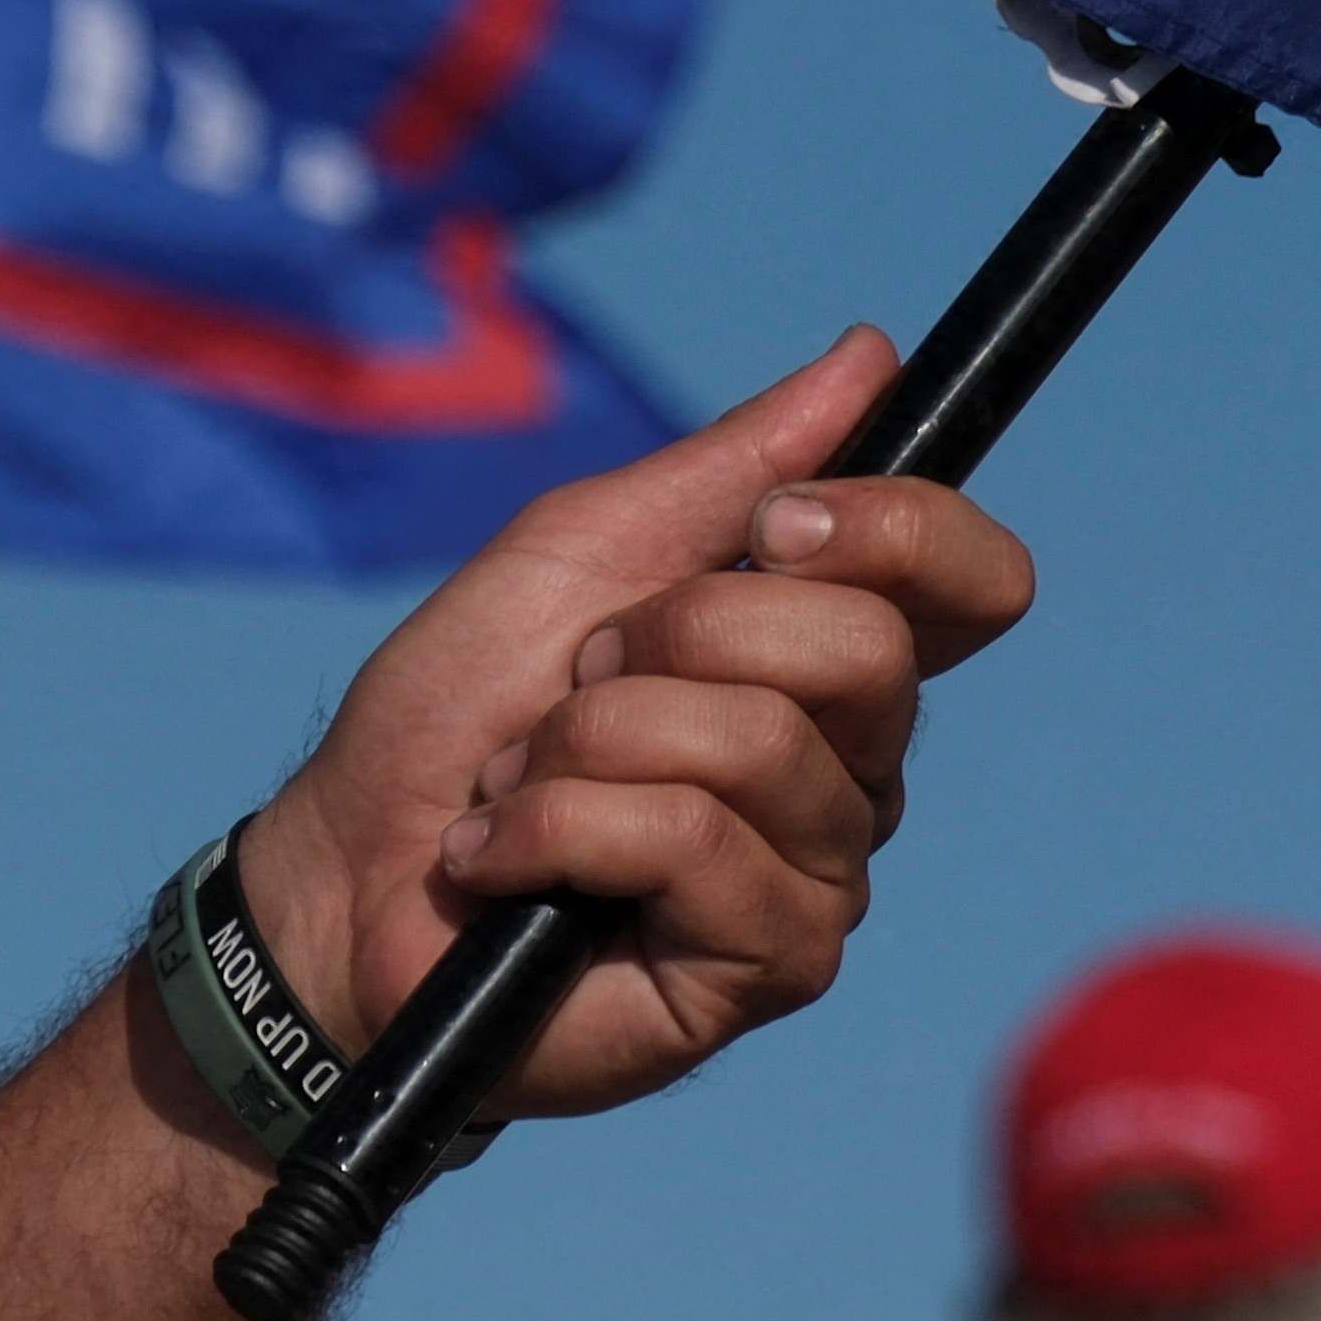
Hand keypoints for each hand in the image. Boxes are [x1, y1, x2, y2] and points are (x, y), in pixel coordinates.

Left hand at [218, 330, 1034, 1132]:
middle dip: (677, 633)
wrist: (347, 867)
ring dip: (590, 738)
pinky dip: (557, 823)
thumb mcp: (585, 549)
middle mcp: (855, 768)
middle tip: (580, 678)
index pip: (973, 582)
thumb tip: (873, 355)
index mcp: (829, 659)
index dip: (902, 527)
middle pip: (863, 648)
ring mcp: (822, 875)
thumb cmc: (461, 708)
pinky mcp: (769, 966)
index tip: (773, 521)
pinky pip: (690, 838)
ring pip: (755, 740)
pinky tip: (506, 857)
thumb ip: (735, 463)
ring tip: (527, 775)